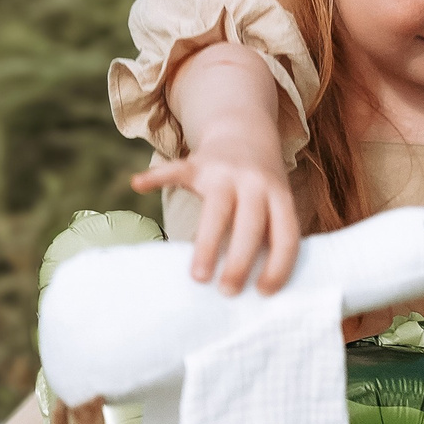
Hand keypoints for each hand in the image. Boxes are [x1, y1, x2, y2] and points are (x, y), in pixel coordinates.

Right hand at [132, 141, 300, 295]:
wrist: (245, 131)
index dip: (278, 266)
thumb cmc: (260, 186)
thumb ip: (270, 234)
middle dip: (240, 261)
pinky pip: (177, 170)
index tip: (262, 292)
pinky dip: (156, 176)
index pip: (286, 235)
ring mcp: (225, 172)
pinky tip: (138, 185)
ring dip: (208, 244)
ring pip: (217, 209)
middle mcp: (255, 184)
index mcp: (280, 197)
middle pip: (250, 225)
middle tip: (228, 291)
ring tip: (198, 277)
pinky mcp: (198, 163)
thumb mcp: (277, 203)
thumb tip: (259, 289)